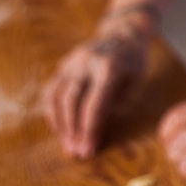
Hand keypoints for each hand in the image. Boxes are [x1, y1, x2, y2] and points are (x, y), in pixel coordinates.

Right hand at [43, 24, 150, 157]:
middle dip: (73, 131)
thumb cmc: (133, 63)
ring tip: (67, 145)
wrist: (122, 33)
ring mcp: (72, 62)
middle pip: (72, 101)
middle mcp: (87, 62)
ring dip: (60, 125)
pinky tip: (60, 128)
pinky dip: (52, 112)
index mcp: (109, 66)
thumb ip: (116, 104)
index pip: (95, 104)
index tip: (89, 150)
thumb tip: (95, 132)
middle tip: (77, 153)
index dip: (90, 129)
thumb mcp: (135, 82)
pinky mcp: (63, 65)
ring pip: (56, 97)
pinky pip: (51, 91)